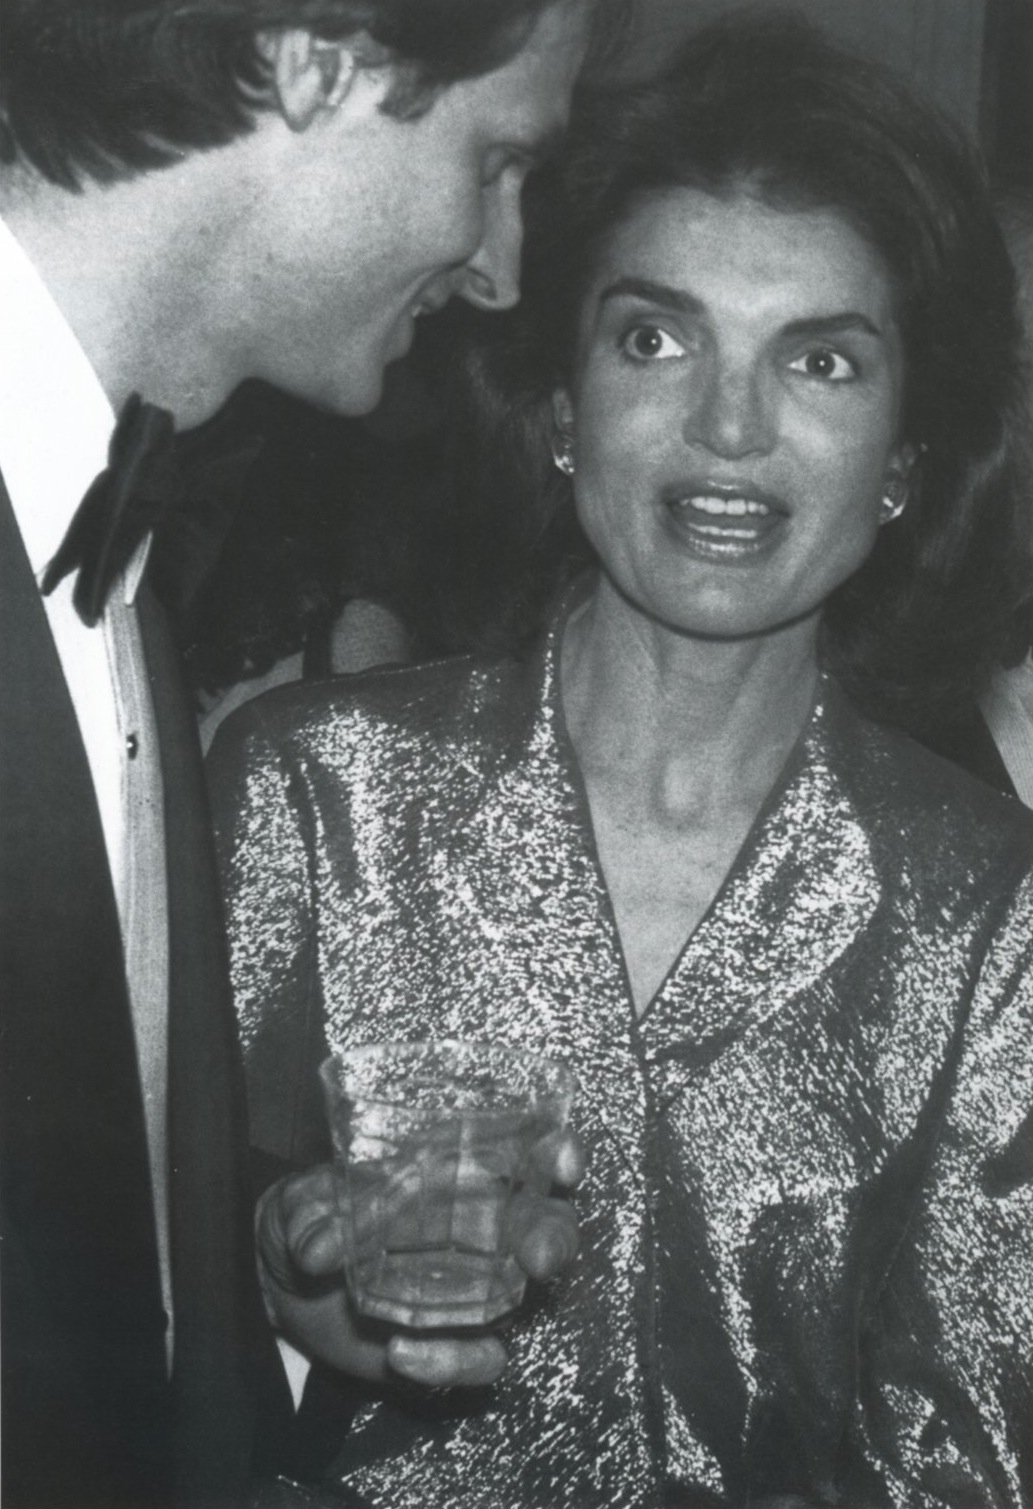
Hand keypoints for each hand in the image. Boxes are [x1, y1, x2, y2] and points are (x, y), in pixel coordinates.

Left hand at [255, 1130, 582, 1388]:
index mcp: (457, 1172)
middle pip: (547, 1225)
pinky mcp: (455, 1340)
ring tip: (466, 1322)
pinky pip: (481, 1358)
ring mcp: (474, 1287)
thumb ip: (310, 1216)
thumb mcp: (299, 1206)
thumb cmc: (309, 1218)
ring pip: (530, 1296)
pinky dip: (451, 1360)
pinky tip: (402, 1354)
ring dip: (513, 1314)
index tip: (563, 1161)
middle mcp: (481, 1226)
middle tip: (541, 1255)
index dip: (557, 1153)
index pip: (526, 1152)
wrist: (285, 1290)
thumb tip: (319, 1247)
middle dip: (555, 1237)